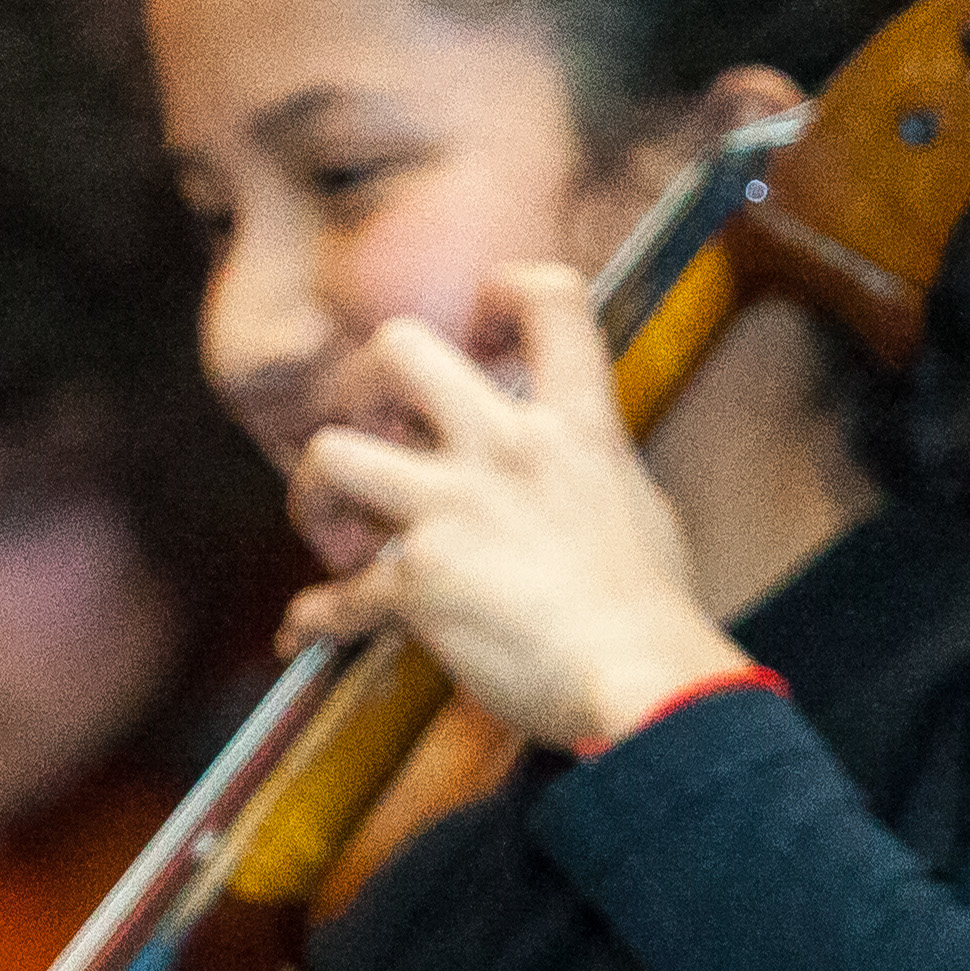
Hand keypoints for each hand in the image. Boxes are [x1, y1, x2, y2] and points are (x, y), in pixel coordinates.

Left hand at [280, 266, 750, 752]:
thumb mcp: (643, 506)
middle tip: (376, 430)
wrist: (642, 679)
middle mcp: (504, 449)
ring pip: (331, 453)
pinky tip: (313, 625)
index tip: (482, 328)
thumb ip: (595, 470)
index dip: (505, 290)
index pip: (547, 297)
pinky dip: (319, 615)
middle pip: (398, 349)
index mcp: (574, 424)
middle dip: (366, 382)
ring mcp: (452, 511)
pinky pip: (339, 596)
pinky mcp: (417, 584)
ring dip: (315, 490)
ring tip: (331, 524)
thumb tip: (582, 472)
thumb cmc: (656, 610)